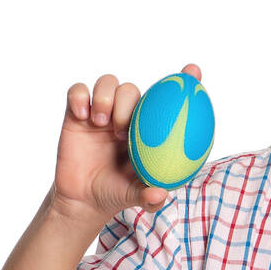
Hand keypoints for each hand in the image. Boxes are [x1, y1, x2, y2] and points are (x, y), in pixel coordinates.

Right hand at [51, 66, 201, 225]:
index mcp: (147, 130)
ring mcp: (101, 112)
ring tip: (101, 122)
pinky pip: (78, 91)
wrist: (82, 198)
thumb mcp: (135, 196)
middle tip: (121, 129)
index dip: (182, 82)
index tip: (194, 71)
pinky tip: (82, 115)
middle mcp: (125, 115)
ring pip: (107, 83)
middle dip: (127, 102)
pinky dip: (80, 97)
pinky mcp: (77, 113)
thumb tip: (161, 195)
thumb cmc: (115, 192)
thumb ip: (149, 197)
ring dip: (105, 97)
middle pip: (131, 90)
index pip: (166, 100)